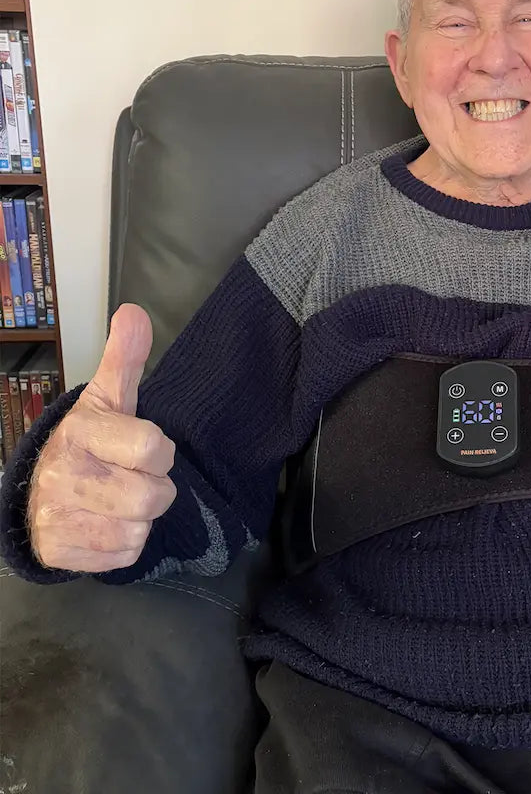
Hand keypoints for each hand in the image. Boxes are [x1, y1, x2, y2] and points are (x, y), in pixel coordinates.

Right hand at [27, 304, 176, 570]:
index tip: (145, 449)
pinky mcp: (60, 553)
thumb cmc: (85, 442)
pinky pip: (122, 557)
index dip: (160, 452)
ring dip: (141, 519)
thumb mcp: (104, 398)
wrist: (32, 491)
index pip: (153, 448)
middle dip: (155, 489)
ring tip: (122, 502)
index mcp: (82, 432)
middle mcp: (65, 475)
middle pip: (152, 497)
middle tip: (138, 479)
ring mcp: (59, 517)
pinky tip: (108, 526)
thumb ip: (123, 359)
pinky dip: (124, 546)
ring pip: (139, 530)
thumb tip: (133, 311)